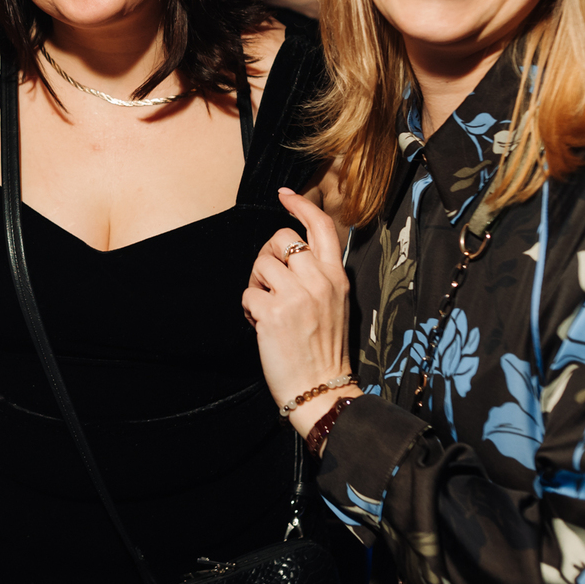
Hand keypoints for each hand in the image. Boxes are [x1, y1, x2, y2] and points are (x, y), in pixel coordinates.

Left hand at [242, 188, 358, 435]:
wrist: (321, 388)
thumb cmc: (324, 349)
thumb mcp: (335, 304)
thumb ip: (319, 276)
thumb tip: (291, 253)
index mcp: (336, 277)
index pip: (321, 227)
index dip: (302, 206)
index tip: (285, 195)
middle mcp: (318, 281)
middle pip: (282, 238)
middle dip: (268, 254)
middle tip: (268, 281)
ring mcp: (296, 296)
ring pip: (261, 263)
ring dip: (257, 285)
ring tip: (267, 309)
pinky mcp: (273, 312)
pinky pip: (248, 294)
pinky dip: (249, 309)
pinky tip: (261, 325)